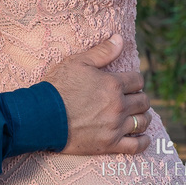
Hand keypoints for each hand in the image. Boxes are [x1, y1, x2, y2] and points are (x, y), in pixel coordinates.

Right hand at [43, 34, 152, 154]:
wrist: (42, 115)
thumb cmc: (57, 86)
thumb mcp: (77, 63)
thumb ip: (102, 51)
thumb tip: (120, 39)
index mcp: (112, 84)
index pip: (137, 80)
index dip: (134, 80)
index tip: (128, 83)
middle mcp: (118, 105)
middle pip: (143, 102)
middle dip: (140, 98)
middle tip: (132, 98)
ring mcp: (116, 126)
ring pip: (143, 122)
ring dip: (143, 117)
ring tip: (137, 115)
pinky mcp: (110, 144)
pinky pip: (137, 146)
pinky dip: (143, 141)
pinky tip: (142, 137)